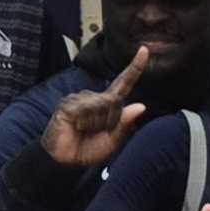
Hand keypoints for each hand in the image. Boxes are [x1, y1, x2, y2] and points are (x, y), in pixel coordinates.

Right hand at [41, 48, 149, 170]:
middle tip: (96, 133)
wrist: (65, 160)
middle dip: (110, 122)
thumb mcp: (112, 140)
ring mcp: (79, 98)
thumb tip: (141, 106)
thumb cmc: (87, 149)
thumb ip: (125, 123)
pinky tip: (75, 127)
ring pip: (102, 106)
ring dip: (97, 124)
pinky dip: (85, 123)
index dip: (134, 67)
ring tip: (83, 130)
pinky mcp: (68, 104)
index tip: (144, 50)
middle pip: (115, 102)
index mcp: (107, 104)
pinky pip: (86, 110)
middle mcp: (94, 97)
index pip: (123, 83)